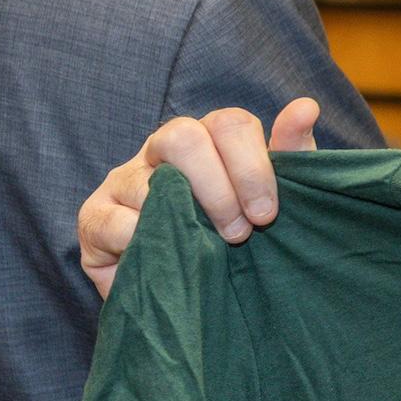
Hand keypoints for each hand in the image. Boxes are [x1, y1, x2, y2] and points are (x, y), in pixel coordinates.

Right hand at [78, 98, 318, 297]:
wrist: (192, 294)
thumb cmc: (237, 234)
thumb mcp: (273, 197)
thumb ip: (291, 155)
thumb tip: (306, 106)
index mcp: (209, 138)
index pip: (229, 123)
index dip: (252, 167)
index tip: (267, 213)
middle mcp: (160, 150)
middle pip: (182, 136)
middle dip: (219, 188)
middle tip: (240, 233)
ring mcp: (122, 180)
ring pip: (146, 180)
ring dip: (186, 220)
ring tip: (209, 252)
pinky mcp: (94, 218)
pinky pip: (112, 221)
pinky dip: (144, 241)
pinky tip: (167, 260)